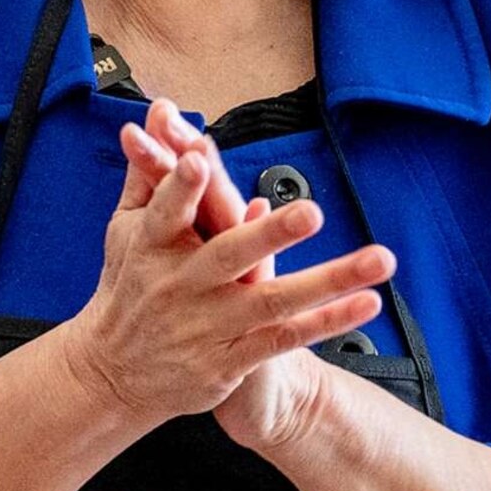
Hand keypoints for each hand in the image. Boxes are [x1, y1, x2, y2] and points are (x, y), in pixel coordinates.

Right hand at [57, 127, 387, 428]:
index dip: (180, 187)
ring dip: (328, 281)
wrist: (114, 374)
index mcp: (152, 247)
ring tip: (376, 260)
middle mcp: (183, 286)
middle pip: (230, 256)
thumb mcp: (124, 232)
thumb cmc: (128, 290)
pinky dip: (326, 321)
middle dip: (271, 235)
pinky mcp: (231, 360)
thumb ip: (148, 174)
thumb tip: (161, 115)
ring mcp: (210, 326)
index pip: (167, 212)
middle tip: (311, 212)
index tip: (197, 160)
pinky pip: (285, 338)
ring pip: (273, 301)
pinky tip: (365, 304)